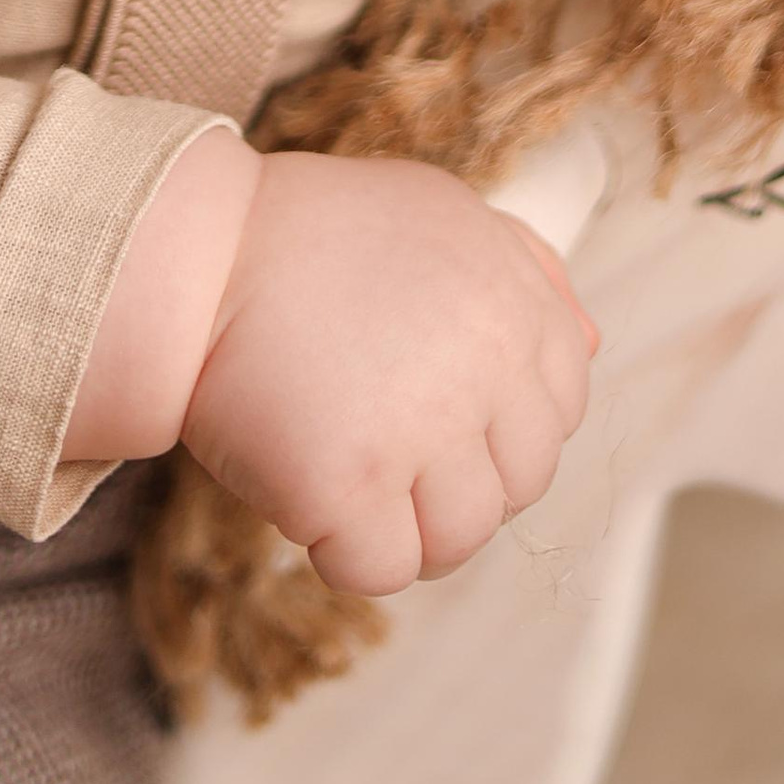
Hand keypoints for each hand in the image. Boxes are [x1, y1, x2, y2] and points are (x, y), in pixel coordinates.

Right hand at [180, 150, 597, 597]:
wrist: (196, 251)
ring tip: (343, 475)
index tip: (438, 416)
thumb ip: (523, 271)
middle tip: (382, 449)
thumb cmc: (307, 234)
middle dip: (454, 485)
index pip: (558, 414)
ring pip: (456, 541)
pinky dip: (341, 551)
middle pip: (513, 489)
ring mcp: (420, 432)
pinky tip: (305, 496)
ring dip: (401, 527)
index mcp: (515, 305)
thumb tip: (586, 344)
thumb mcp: (438, 214)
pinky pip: (379, 569)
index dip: (496, 429)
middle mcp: (485, 368)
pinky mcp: (349, 484)